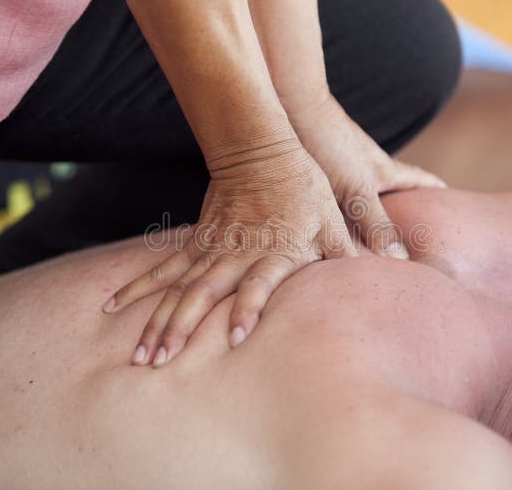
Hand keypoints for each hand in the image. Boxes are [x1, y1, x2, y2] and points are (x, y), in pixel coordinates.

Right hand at [103, 139, 355, 365]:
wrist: (261, 147)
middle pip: (202, 295)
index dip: (248, 310)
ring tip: (136, 353)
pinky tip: (114, 304)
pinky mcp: (196, 241)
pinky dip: (139, 288)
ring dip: (154, 321)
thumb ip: (356, 242)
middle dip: (178, 330)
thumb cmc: (303, 185)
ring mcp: (211, 248)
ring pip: (176, 288)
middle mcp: (237, 253)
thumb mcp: (334, 215)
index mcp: (273, 250)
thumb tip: (398, 262)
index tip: (235, 339)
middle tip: (155, 364)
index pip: (258, 284)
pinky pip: (164, 269)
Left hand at [292, 94, 445, 257]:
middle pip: (391, 185)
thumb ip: (375, 224)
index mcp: (384, 170)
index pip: (419, 179)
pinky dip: (334, 203)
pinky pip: (332, 188)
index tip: (448, 198)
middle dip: (399, 203)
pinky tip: (321, 215)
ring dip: (364, 206)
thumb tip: (399, 258)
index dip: (434, 189)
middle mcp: (366, 165)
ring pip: (359, 188)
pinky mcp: (317, 162)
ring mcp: (341, 162)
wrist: (294, 107)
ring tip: (364, 228)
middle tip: (408, 224)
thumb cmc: (330, 145)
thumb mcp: (356, 191)